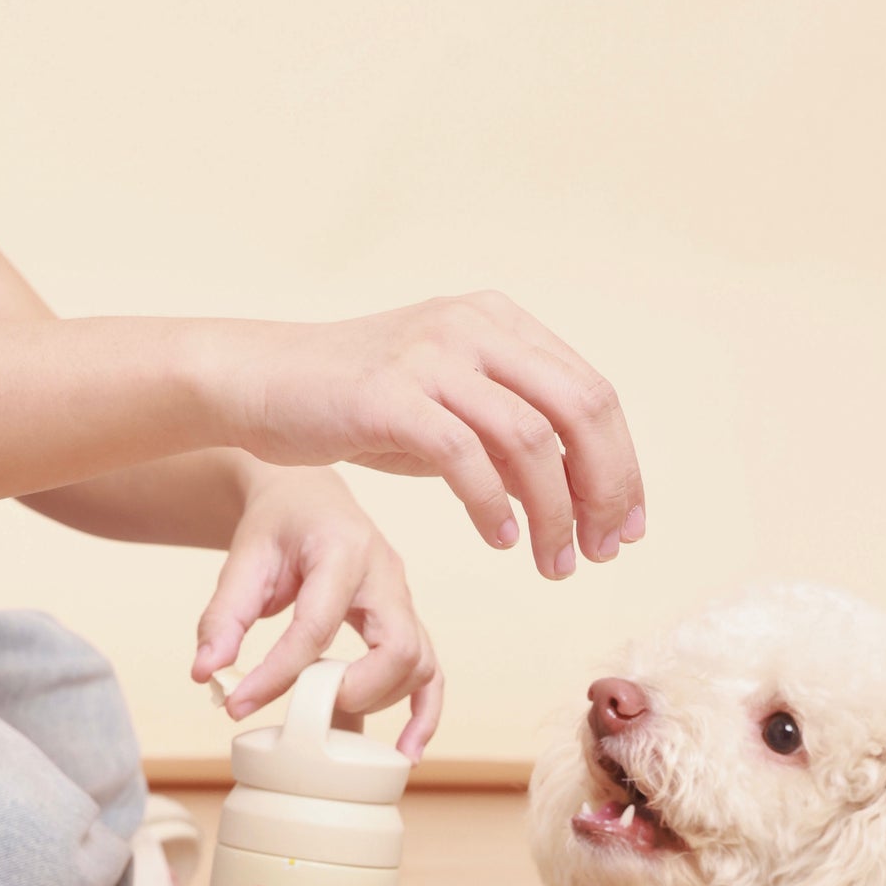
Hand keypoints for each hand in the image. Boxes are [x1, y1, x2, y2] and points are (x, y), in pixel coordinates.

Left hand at [191, 465, 441, 758]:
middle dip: (353, 690)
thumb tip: (207, 674)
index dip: (278, 673)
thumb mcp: (243, 560)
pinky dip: (424, 713)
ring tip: (333, 721)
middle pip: (395, 647)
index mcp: (342, 550)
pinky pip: (432, 673)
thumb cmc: (278, 526)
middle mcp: (385, 574)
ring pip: (418, 663)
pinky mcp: (409, 621)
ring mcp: (404, 599)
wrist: (309, 499)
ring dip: (379, 701)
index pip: (317, 625)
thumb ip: (224, 616)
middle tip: (307, 709)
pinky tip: (405, 750)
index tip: (240, 705)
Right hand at [209, 291, 645, 580]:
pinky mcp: (389, 392)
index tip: (626, 527)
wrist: (259, 381)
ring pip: (530, 436)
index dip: (621, 465)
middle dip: (605, 487)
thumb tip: (579, 494)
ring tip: (554, 563)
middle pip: (580, 408)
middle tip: (603, 551)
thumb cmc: (356, 405)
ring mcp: (431, 354)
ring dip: (554, 511)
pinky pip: (464, 454)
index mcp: (499, 323)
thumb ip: (512, 440)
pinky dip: (493, 504)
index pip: (591, 394)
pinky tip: (501, 540)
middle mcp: (473, 327)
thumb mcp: (449, 411)